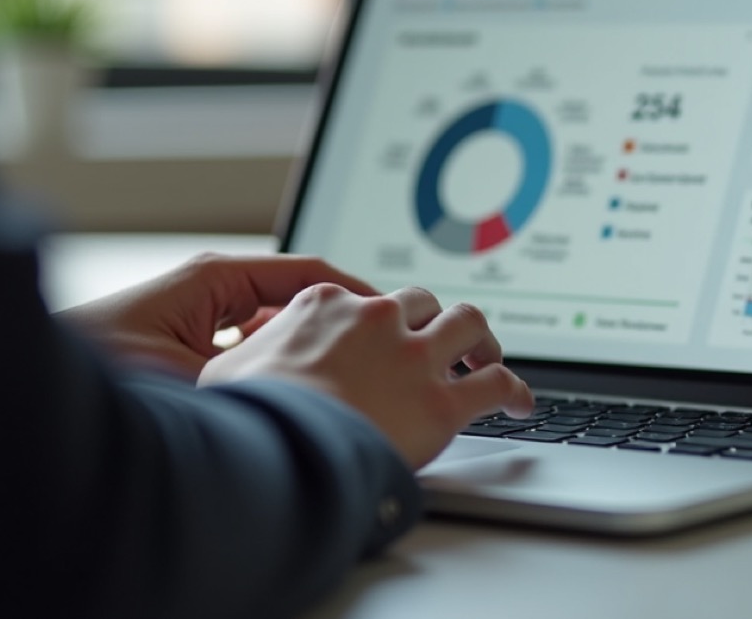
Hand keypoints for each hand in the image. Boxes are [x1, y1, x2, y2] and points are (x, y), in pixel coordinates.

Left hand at [57, 253, 375, 377]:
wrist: (30, 389)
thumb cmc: (93, 366)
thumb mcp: (185, 371)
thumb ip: (250, 377)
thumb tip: (304, 390)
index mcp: (214, 278)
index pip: (308, 273)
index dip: (356, 294)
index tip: (394, 314)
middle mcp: (209, 291)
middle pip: (295, 301)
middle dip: (336, 325)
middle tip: (379, 351)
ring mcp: (198, 321)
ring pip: (273, 331)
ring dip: (303, 351)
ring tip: (345, 375)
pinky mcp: (186, 350)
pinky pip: (247, 355)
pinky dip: (272, 370)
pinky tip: (289, 399)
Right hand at [199, 284, 533, 468]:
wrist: (278, 452)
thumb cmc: (247, 417)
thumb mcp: (230, 371)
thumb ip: (249, 356)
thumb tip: (239, 362)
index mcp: (327, 305)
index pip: (365, 300)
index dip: (380, 320)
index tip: (384, 336)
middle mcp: (378, 319)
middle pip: (423, 303)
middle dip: (435, 320)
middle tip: (443, 343)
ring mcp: (416, 358)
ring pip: (470, 325)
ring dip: (483, 339)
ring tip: (488, 357)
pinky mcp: (444, 403)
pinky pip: (497, 384)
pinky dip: (516, 391)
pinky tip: (521, 404)